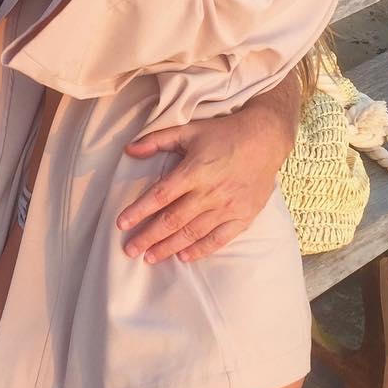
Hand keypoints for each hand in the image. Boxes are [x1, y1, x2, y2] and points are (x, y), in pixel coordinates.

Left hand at [117, 89, 300, 263]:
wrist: (266, 139)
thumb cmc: (224, 133)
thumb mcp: (189, 130)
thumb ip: (157, 140)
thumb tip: (129, 150)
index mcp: (195, 171)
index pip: (161, 195)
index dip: (139, 211)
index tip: (121, 224)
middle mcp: (210, 192)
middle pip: (173, 220)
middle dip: (149, 237)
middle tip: (130, 250)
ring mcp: (228, 207)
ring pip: (193, 233)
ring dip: (169, 247)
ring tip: (150, 257)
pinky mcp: (244, 216)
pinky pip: (219, 239)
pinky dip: (201, 250)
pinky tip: (184, 257)